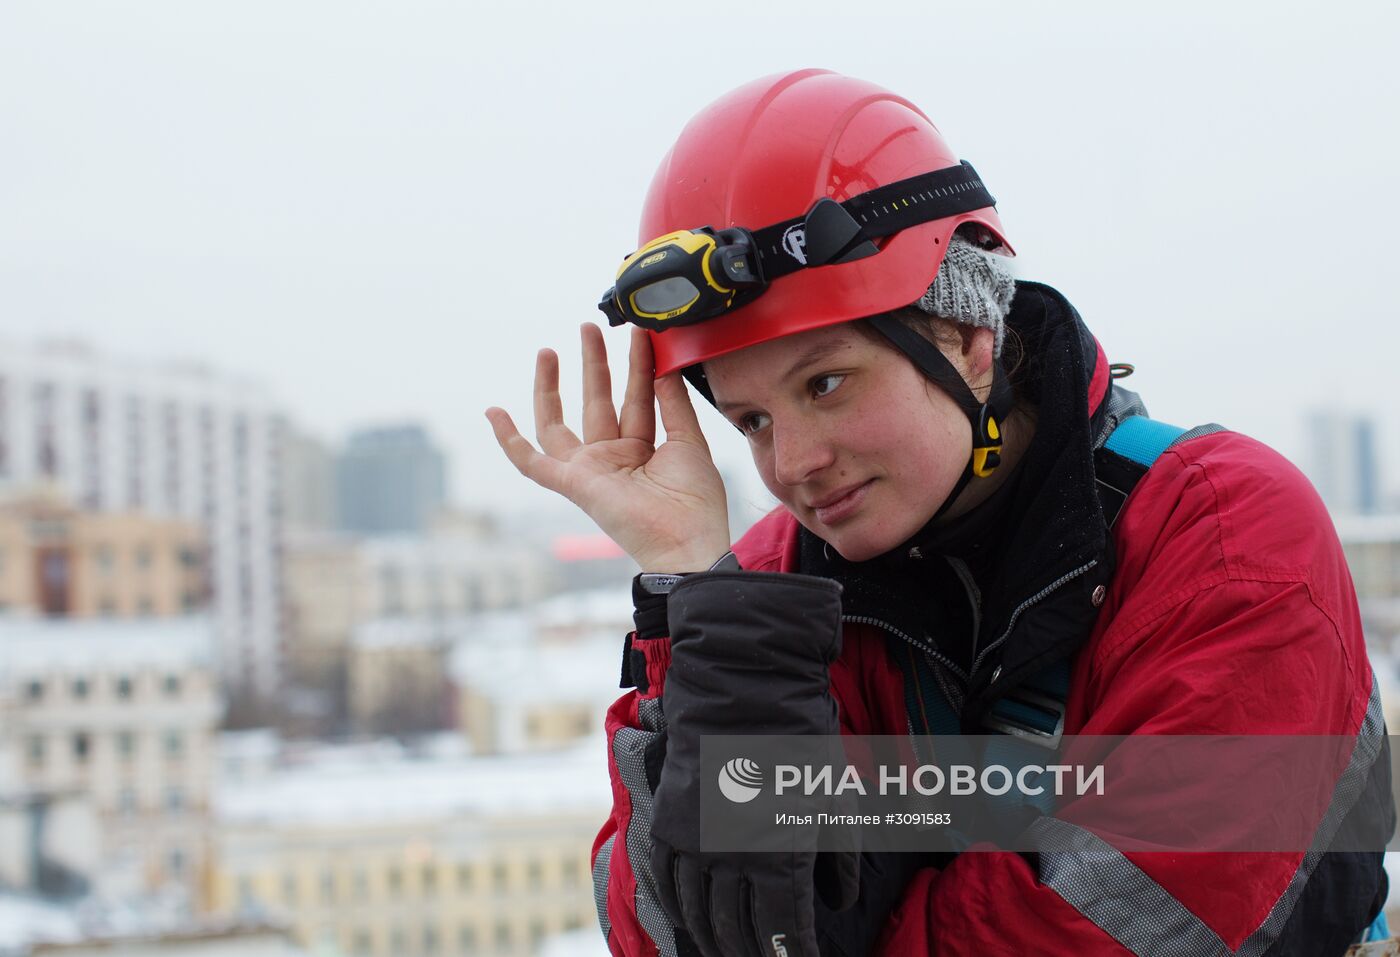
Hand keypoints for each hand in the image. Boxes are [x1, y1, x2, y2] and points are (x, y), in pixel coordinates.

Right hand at [485, 324, 730, 571]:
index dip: (637, 364)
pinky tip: (494, 413)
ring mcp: (590, 470)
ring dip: (551, 387)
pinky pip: (532, 463)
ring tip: (548, 350)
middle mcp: (612, 457)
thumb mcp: (689, 442)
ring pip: (560, 422)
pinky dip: (509, 440)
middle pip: (596, 401)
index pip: (636, 397)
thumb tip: (664, 366)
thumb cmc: (695, 503)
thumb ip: (673, 404)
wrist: (687, 543)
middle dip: (593, 363)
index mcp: (643, 450)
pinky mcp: (574, 485)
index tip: (640, 332)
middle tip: (589, 327)